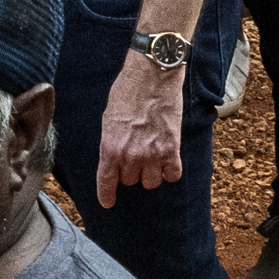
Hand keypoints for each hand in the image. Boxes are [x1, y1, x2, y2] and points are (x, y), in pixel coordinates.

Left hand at [98, 51, 184, 204]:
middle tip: (135, 157)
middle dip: (131, 172)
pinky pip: (172, 175)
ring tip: (152, 159)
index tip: (108, 202)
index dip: (107, 195)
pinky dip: (170, 171)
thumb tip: (115, 156)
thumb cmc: (127, 91)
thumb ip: (111, 142)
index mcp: (110, 147)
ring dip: (151, 173)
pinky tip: (168, 161)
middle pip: (130, 181)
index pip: (106, 182)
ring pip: (151, 182)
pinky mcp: (172, 149)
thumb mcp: (109, 118)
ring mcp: (152, 154)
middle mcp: (130, 155)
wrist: (152, 75)